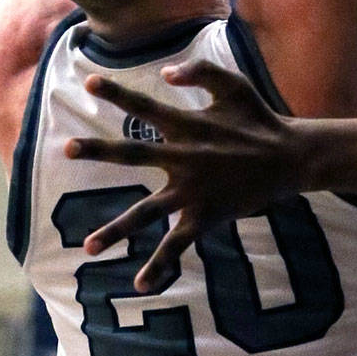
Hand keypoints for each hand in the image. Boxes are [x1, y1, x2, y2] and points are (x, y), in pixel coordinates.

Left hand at [65, 61, 300, 291]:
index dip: (116, 93)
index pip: (144, 105)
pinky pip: (177, 244)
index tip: (87, 82)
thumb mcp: (234, 86)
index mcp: (188, 124)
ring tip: (89, 247)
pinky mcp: (205, 216)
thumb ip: (201, 72)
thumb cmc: (259, 119)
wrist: (290, 157)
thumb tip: (165, 72)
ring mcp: (192, 190)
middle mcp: (184, 157)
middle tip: (67, 147)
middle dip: (98, 150)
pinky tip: (141, 283)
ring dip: (117, 230)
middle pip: (131, 154)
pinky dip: (160, 264)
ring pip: (146, 213)